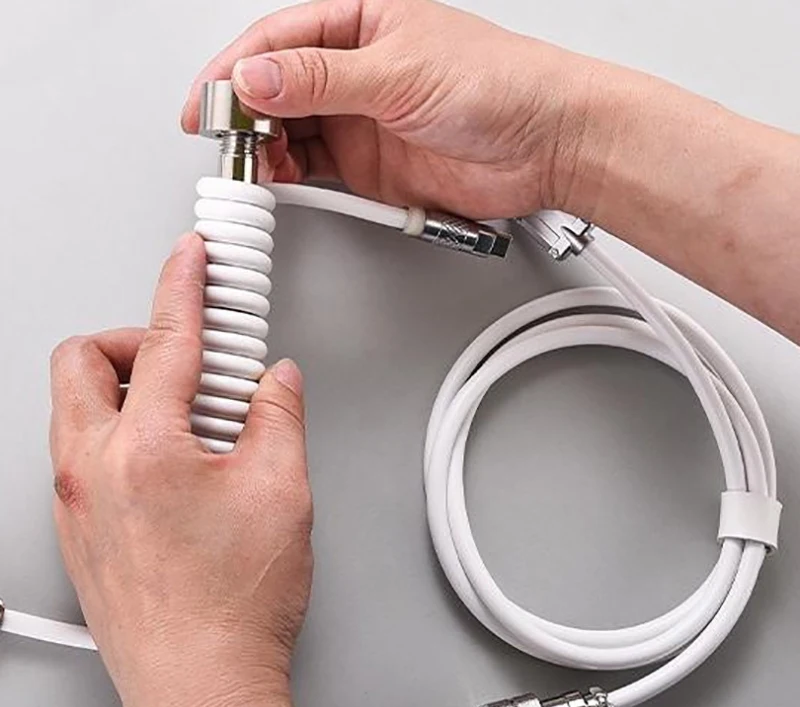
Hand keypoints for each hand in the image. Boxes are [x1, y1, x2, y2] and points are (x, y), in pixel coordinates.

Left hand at [49, 233, 322, 706]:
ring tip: (188, 416)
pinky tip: (173, 465)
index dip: (186, 285)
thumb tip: (275, 383)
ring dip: (127, 391)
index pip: (168, 340)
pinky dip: (121, 437)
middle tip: (185, 358)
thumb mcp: (282, 492)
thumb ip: (278, 418)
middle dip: (135, 340)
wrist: (198, 685)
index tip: (192, 259)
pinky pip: (83, 455)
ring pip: (76, 408)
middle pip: (86, 360)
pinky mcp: (80, 531)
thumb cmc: (232, 607)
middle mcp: (95, 470)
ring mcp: (77, 503)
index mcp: (147, 450)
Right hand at [181, 0, 610, 219]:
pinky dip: (295, 177)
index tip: (207, 102)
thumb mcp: (398, 71)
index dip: (235, 71)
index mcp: (360, 22)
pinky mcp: (371, 166)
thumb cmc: (497, 85)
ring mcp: (361, 120)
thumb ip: (322, 79)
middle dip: (245, 114)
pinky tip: (283, 180)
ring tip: (253, 165)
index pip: (278, 40)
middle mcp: (355, 70)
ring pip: (291, 132)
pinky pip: (317, 170)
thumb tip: (256, 80)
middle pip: (277, 89)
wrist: (544, 145)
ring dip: (267, 150)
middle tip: (226, 141)